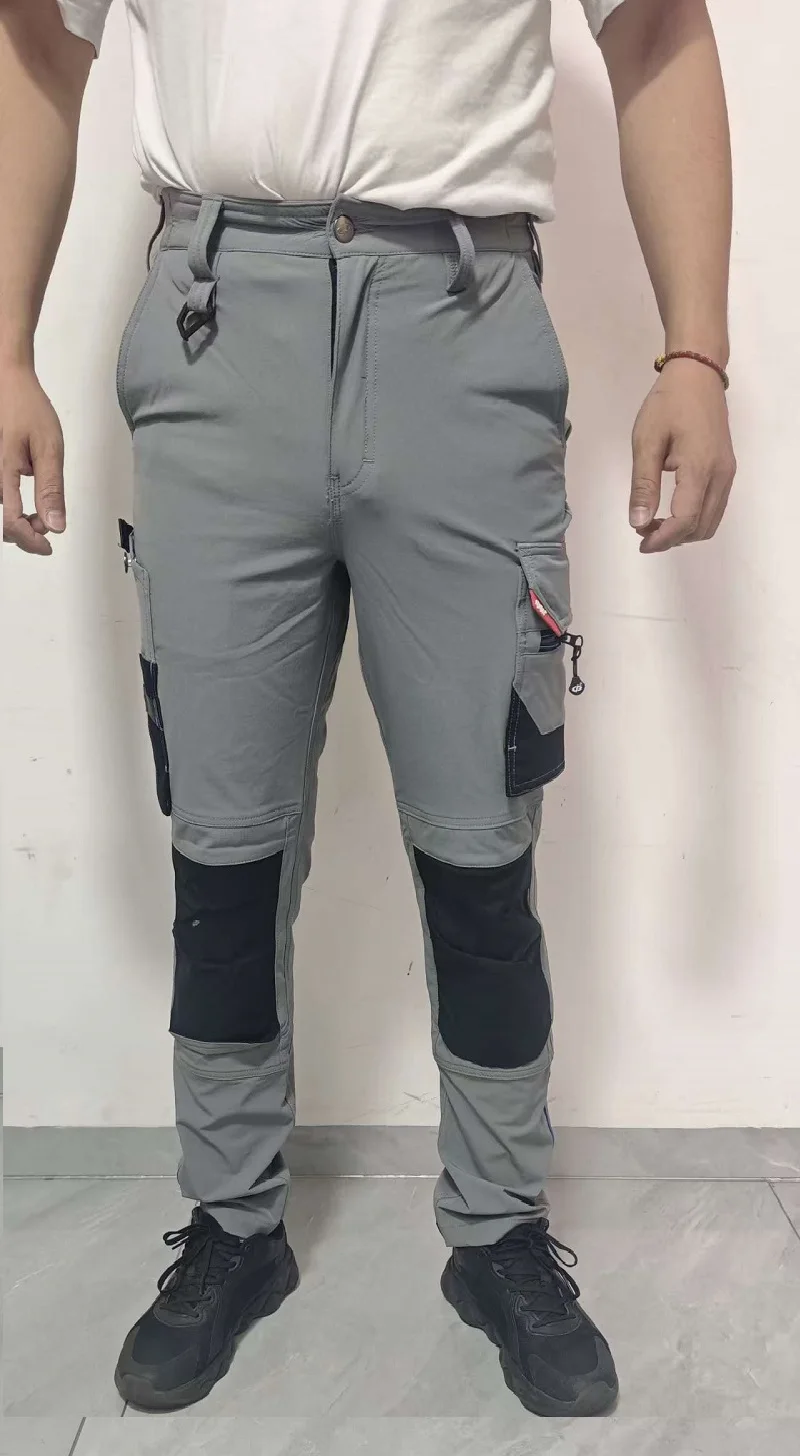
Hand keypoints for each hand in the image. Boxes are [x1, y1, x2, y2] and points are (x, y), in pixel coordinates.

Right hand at [1, 363, 65, 556]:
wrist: (7, 380)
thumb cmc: (28, 407)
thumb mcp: (49, 446)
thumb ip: (51, 487)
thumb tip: (55, 525)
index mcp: (4, 472)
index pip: (12, 522)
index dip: (30, 540)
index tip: (48, 545)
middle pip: (4, 522)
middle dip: (27, 531)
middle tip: (49, 523)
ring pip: (4, 510)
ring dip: (22, 518)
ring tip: (42, 504)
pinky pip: (2, 495)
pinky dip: (16, 504)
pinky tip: (31, 492)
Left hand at [629, 359, 735, 553]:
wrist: (698, 375)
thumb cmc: (668, 404)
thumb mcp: (646, 441)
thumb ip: (643, 484)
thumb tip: (638, 522)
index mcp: (699, 468)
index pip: (685, 519)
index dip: (663, 538)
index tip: (641, 541)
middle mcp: (720, 475)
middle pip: (700, 527)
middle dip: (671, 537)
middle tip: (642, 529)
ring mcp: (727, 473)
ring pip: (710, 522)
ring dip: (683, 531)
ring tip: (654, 521)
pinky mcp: (727, 470)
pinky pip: (714, 507)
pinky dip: (694, 519)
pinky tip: (671, 510)